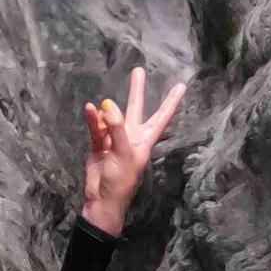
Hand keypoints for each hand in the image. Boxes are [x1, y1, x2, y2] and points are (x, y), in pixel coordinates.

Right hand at [82, 67, 186, 236]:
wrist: (101, 200)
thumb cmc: (121, 181)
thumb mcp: (124, 153)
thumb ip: (117, 128)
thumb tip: (108, 105)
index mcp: (145, 141)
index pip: (161, 117)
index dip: (171, 102)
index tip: (181, 86)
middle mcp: (131, 137)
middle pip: (136, 109)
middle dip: (137, 91)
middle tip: (138, 70)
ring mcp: (114, 140)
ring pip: (111, 118)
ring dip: (105, 112)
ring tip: (99, 108)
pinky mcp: (99, 145)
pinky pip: (96, 128)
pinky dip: (92, 120)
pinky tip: (89, 110)